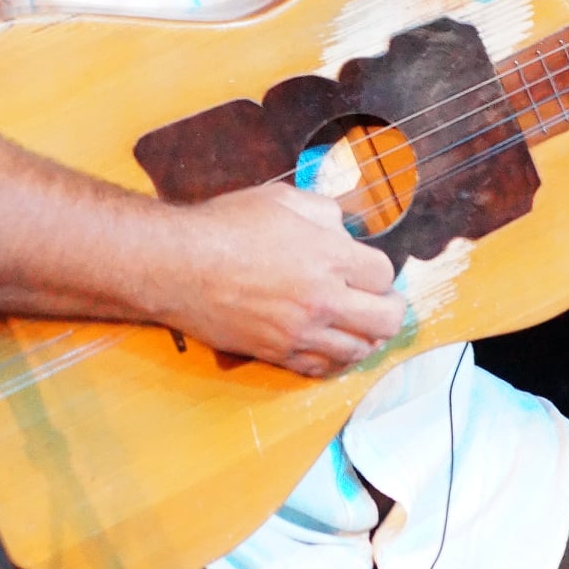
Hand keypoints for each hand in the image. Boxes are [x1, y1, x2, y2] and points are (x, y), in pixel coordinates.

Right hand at [164, 183, 406, 376]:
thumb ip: (325, 214)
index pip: (384, 274)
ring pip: (359, 351)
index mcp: (330, 256)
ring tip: (359, 324)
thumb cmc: (227, 225)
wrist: (177, 265)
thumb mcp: (283, 199)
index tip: (367, 266)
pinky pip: (323, 369)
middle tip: (381, 300)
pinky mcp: (278, 355)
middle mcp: (323, 299)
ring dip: (367, 337)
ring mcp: (301, 332)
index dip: (379, 269)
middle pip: (386, 319)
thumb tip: (345, 233)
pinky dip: (336, 360)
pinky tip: (333, 345)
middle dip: (390, 308)